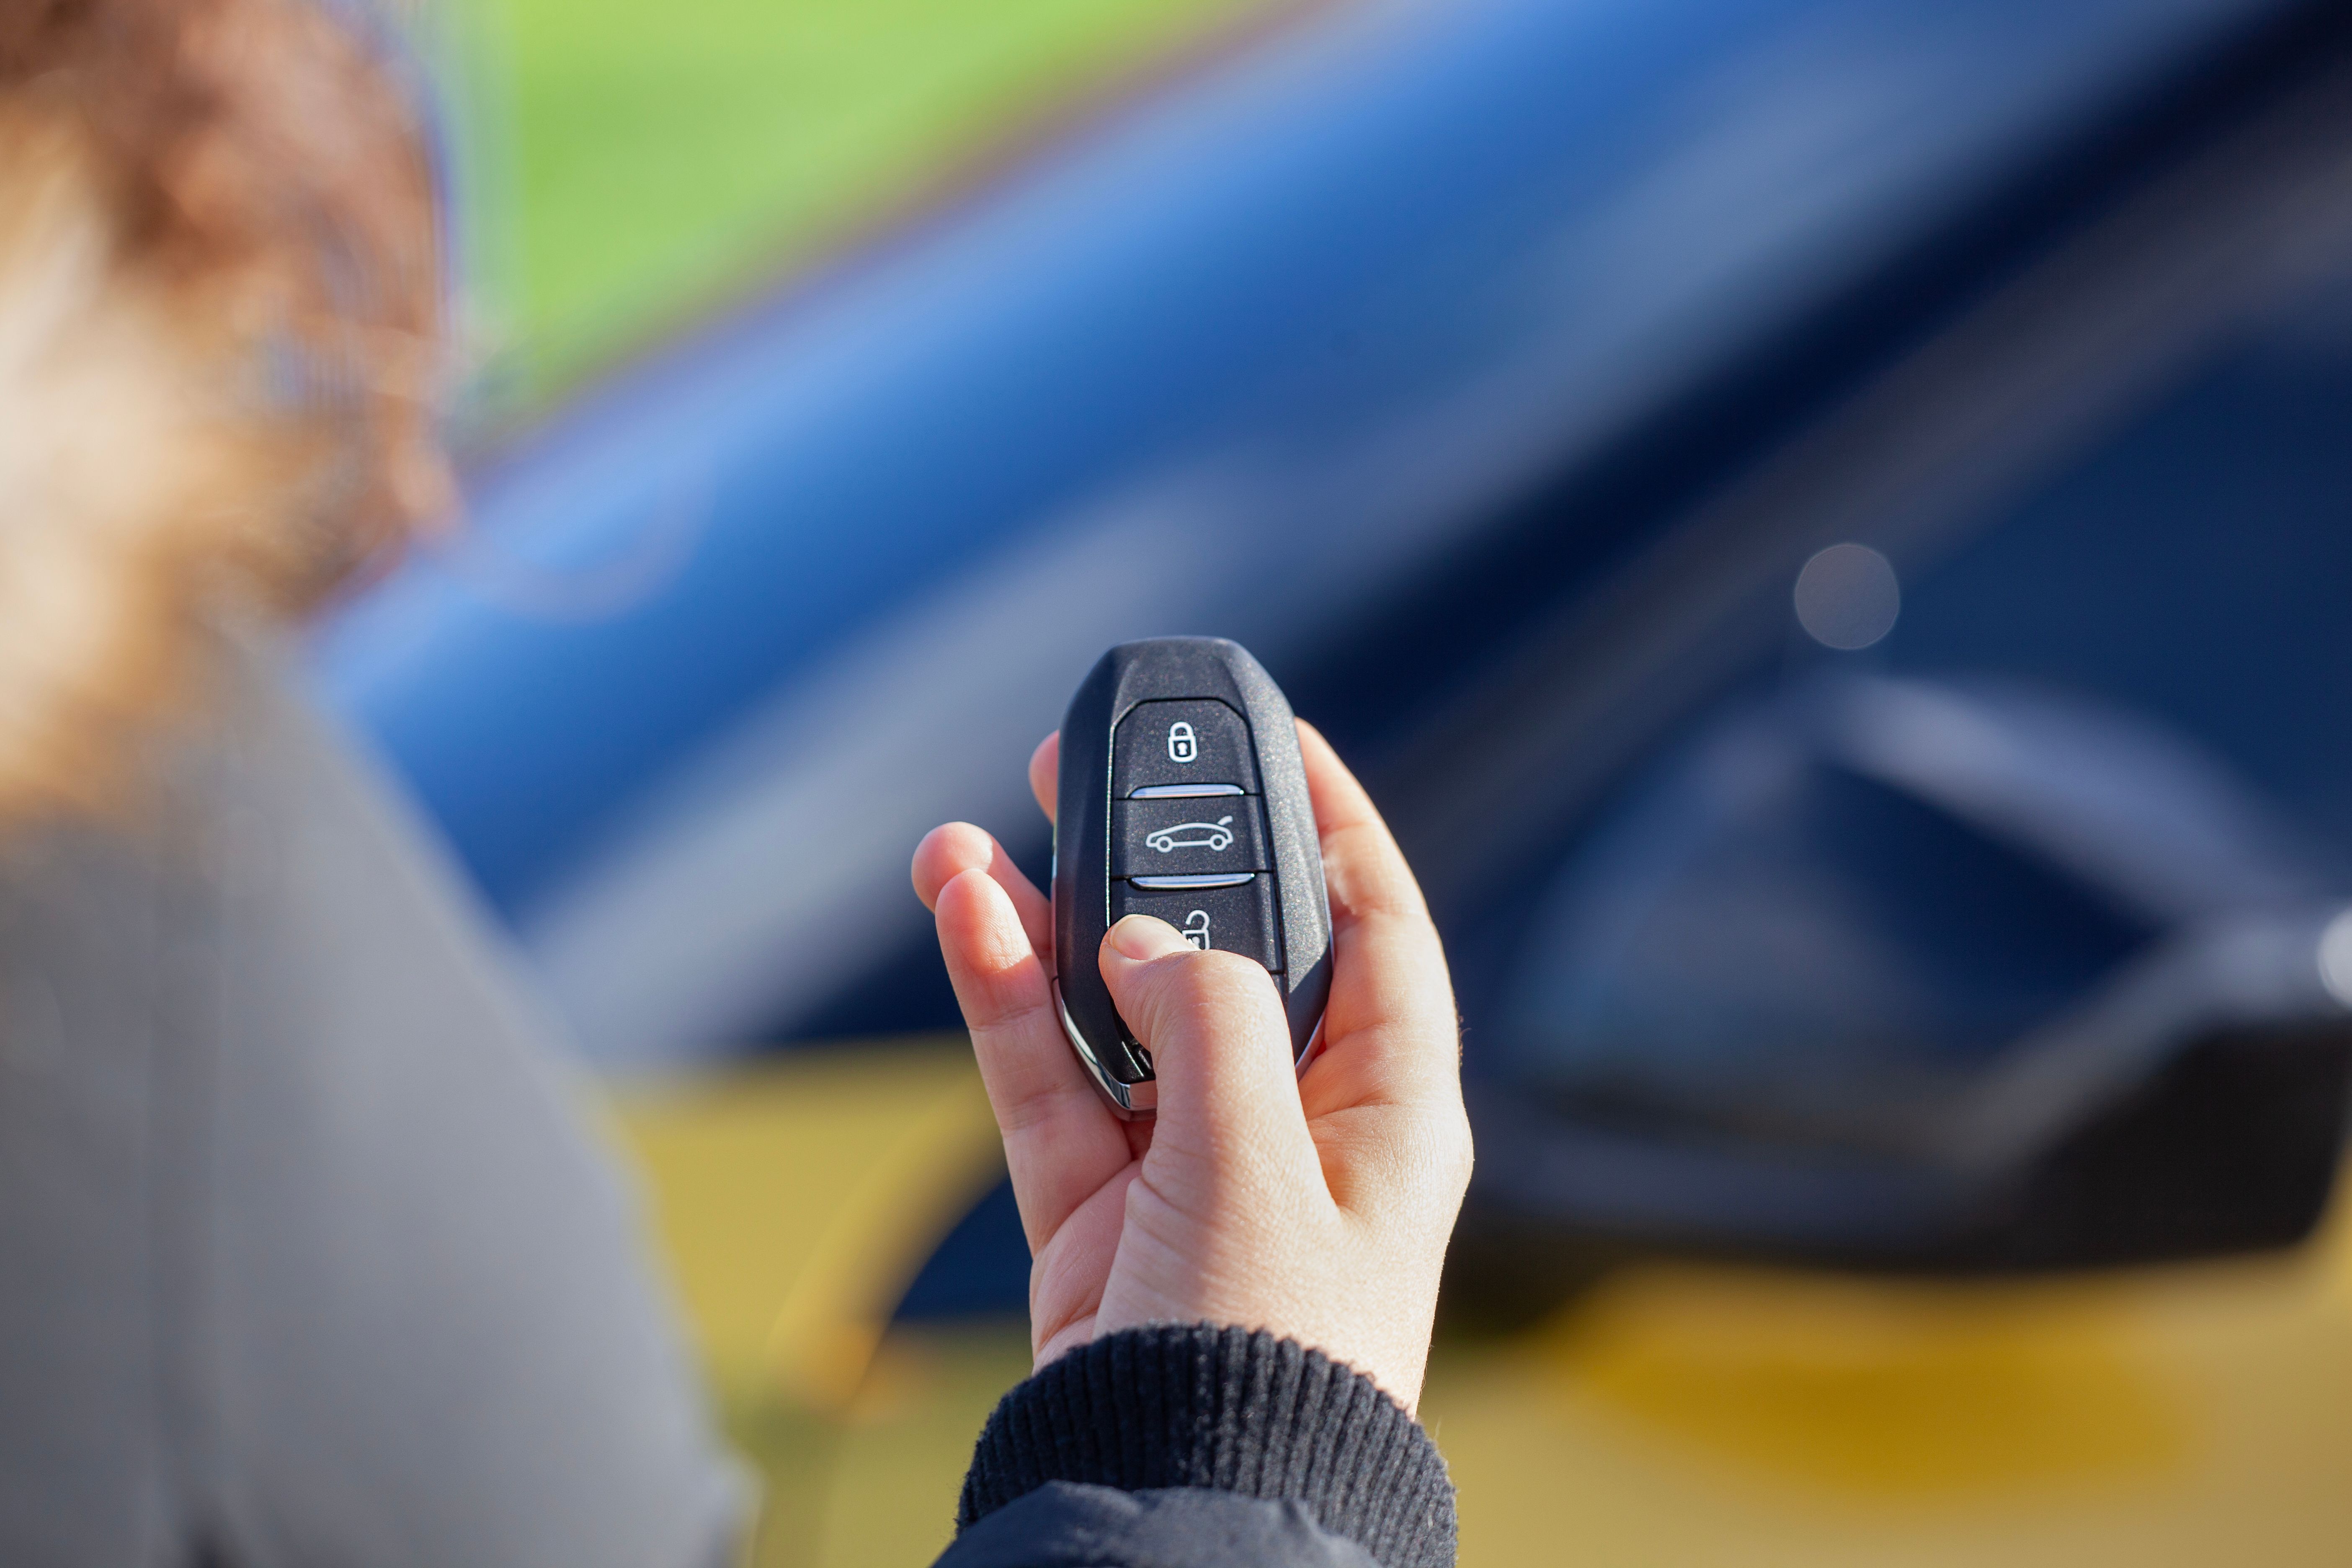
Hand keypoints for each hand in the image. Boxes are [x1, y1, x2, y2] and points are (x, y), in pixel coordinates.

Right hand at [910, 721, 1469, 1411]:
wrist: (1181, 1499)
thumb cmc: (1265, 1353)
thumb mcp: (1259, 1165)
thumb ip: (1206, 1024)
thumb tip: (1145, 944)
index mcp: (1384, 1108)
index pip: (1374, 928)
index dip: (1334, 824)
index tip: (1284, 739)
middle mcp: (1292, 1121)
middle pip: (1222, 951)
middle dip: (1159, 859)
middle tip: (1096, 768)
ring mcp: (1186, 1162)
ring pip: (1113, 1006)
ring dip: (1050, 922)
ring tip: (979, 834)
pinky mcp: (1098, 1206)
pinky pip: (1047, 1076)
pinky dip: (1006, 999)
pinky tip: (968, 913)